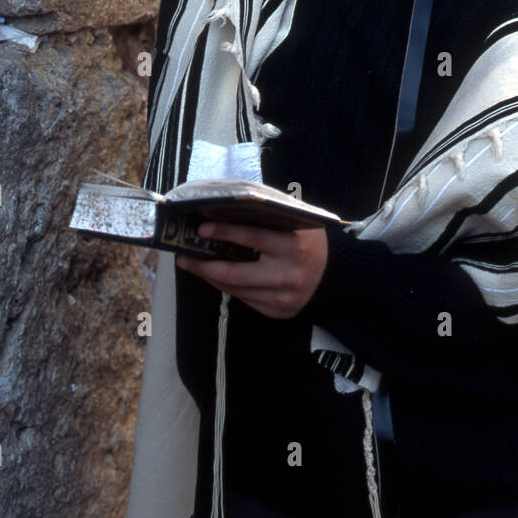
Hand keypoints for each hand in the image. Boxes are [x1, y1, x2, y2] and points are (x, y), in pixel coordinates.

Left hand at [177, 223, 329, 319]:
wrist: (333, 273)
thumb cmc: (308, 239)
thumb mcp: (295, 221)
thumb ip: (267, 213)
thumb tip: (226, 205)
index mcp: (293, 247)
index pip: (252, 238)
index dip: (224, 232)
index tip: (201, 228)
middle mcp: (288, 275)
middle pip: (236, 273)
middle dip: (205, 265)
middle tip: (184, 256)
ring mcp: (283, 298)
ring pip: (236, 290)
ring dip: (211, 277)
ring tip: (193, 265)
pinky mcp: (278, 312)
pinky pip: (244, 300)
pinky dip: (227, 287)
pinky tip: (215, 276)